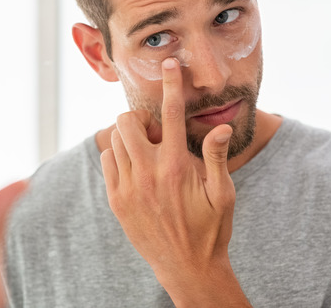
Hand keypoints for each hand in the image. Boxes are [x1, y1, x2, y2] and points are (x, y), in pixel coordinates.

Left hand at [101, 58, 248, 306]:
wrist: (187, 267)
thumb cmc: (211, 228)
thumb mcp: (223, 193)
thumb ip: (217, 157)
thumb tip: (221, 127)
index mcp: (177, 166)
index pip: (172, 114)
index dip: (171, 84)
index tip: (169, 64)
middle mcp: (149, 173)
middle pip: (128, 121)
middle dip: (141, 117)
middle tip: (156, 132)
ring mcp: (128, 187)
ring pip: (114, 140)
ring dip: (129, 136)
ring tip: (148, 151)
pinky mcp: (116, 201)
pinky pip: (107, 161)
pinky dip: (118, 155)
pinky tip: (136, 167)